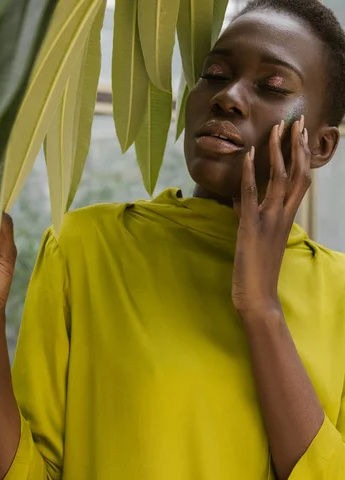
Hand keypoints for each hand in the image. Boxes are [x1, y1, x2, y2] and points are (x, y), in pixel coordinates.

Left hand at [232, 116, 310, 316]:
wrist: (258, 297)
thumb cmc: (257, 270)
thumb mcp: (256, 238)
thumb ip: (251, 216)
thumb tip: (240, 200)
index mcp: (287, 218)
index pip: (300, 181)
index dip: (302, 156)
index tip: (301, 135)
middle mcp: (283, 215)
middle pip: (297, 173)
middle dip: (298, 145)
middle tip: (298, 121)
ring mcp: (269, 220)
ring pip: (279, 179)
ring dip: (278, 151)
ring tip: (277, 129)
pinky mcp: (251, 227)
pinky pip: (250, 194)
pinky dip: (248, 173)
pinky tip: (247, 154)